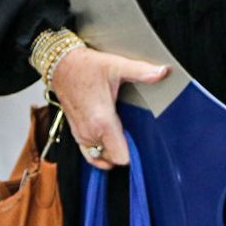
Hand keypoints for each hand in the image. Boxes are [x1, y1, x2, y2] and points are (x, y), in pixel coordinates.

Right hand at [51, 45, 167, 169]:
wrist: (61, 65)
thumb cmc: (86, 66)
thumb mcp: (117, 65)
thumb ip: (141, 71)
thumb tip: (163, 71)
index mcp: (102, 121)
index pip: (121, 157)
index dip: (134, 154)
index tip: (142, 142)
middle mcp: (90, 132)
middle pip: (113, 159)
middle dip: (125, 150)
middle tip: (135, 133)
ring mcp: (81, 135)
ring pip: (101, 158)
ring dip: (112, 151)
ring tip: (123, 134)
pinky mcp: (76, 134)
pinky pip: (90, 154)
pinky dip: (100, 152)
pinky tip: (109, 140)